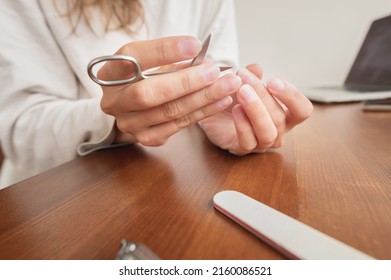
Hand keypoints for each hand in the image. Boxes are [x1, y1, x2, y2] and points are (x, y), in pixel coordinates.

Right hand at [98, 36, 241, 145]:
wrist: (131, 107)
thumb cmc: (143, 77)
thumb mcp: (149, 62)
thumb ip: (170, 60)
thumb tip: (203, 60)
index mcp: (110, 73)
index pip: (134, 57)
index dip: (165, 51)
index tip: (195, 45)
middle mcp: (114, 101)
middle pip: (148, 94)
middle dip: (186, 82)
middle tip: (214, 72)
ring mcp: (129, 123)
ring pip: (169, 112)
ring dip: (202, 98)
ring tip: (227, 85)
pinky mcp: (147, 137)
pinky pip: (179, 125)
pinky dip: (203, 112)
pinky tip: (221, 101)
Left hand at [198, 64, 312, 154]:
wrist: (214, 114)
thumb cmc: (235, 99)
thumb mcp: (243, 83)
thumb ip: (252, 76)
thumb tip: (257, 68)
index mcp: (286, 115)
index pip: (303, 110)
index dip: (292, 96)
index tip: (272, 81)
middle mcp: (278, 131)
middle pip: (279, 117)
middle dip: (263, 95)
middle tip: (245, 77)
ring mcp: (262, 143)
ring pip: (267, 132)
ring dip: (255, 110)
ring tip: (242, 92)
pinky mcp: (244, 149)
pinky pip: (248, 141)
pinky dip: (242, 125)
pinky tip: (235, 109)